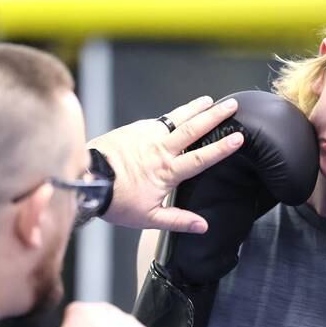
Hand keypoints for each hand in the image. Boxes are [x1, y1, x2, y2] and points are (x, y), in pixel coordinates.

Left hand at [87, 96, 242, 232]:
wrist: (86, 180)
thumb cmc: (117, 202)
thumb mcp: (148, 218)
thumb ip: (178, 220)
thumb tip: (203, 226)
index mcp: (167, 171)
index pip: (202, 157)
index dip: (222, 147)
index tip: (239, 136)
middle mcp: (160, 149)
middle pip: (193, 129)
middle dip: (215, 116)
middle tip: (232, 105)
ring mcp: (146, 136)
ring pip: (176, 118)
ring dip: (194, 108)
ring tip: (209, 100)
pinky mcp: (134, 130)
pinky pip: (157, 120)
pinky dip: (171, 116)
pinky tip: (177, 114)